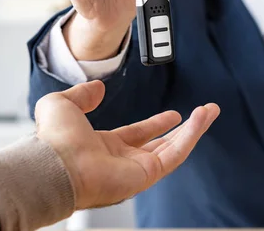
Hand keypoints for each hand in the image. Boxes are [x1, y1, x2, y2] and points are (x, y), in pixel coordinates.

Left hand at [35, 81, 219, 209]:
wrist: (54, 163)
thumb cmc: (52, 140)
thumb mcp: (62, 104)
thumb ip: (81, 94)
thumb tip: (96, 88)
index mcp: (104, 147)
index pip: (137, 135)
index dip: (155, 124)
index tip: (172, 115)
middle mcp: (122, 161)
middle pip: (161, 144)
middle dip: (184, 129)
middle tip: (201, 114)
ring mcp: (136, 170)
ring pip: (174, 148)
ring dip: (195, 129)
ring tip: (211, 111)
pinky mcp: (147, 175)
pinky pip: (176, 154)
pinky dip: (192, 134)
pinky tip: (202, 117)